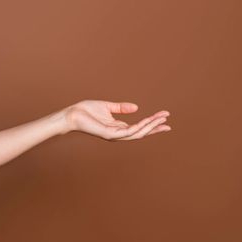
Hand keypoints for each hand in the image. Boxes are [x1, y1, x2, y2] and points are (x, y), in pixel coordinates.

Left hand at [56, 100, 170, 139]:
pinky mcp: (109, 134)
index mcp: (118, 127)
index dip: (152, 123)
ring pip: (137, 133)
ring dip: (151, 126)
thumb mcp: (107, 107)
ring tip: (162, 119)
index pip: (139, 127)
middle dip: (155, 127)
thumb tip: (137, 107)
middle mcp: (118, 134)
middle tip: (168, 121)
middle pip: (141, 132)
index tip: (164, 117)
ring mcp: (114, 135)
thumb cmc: (86, 111)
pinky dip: (140, 127)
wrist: (72, 114)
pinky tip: (148, 122)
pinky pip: (128, 132)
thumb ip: (121, 108)